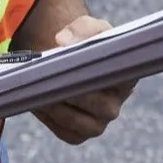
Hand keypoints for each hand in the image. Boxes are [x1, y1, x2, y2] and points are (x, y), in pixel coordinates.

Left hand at [30, 15, 135, 144]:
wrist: (68, 63)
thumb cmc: (84, 44)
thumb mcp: (88, 28)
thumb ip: (81, 29)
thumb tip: (63, 41)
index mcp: (126, 79)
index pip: (116, 79)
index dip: (94, 72)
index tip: (72, 62)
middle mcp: (114, 106)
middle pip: (95, 103)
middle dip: (69, 89)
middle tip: (47, 76)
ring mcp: (97, 124)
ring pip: (76, 120)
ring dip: (54, 104)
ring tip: (37, 87)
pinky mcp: (78, 135)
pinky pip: (64, 130)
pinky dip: (48, 116)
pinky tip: (36, 100)